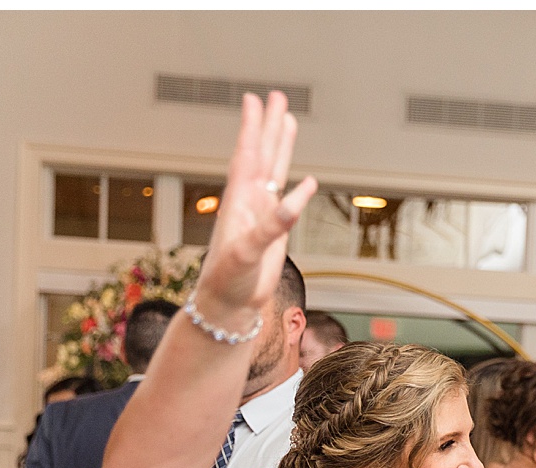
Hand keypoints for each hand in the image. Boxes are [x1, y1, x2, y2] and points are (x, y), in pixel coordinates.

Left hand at [191, 92, 316, 331]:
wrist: (229, 303)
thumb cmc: (228, 279)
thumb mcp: (247, 252)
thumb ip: (271, 227)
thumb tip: (294, 203)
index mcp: (239, 200)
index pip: (247, 154)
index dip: (252, 127)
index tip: (254, 100)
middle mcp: (250, 201)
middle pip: (262, 153)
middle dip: (268, 125)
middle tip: (275, 96)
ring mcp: (262, 214)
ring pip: (274, 171)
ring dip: (280, 146)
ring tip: (287, 120)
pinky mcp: (273, 231)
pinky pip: (287, 201)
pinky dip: (299, 189)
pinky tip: (308, 181)